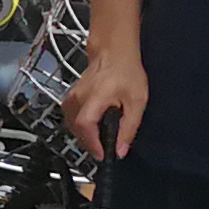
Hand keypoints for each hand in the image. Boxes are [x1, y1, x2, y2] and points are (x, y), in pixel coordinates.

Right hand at [63, 40, 147, 159]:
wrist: (114, 53)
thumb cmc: (126, 72)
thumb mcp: (137, 102)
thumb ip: (129, 128)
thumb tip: (121, 150)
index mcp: (95, 97)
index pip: (85, 126)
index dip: (92, 144)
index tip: (102, 155)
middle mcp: (79, 97)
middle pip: (76, 129)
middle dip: (90, 143)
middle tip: (104, 149)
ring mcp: (72, 97)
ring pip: (71, 125)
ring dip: (84, 136)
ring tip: (99, 140)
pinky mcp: (71, 98)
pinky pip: (71, 118)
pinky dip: (80, 127)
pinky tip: (92, 128)